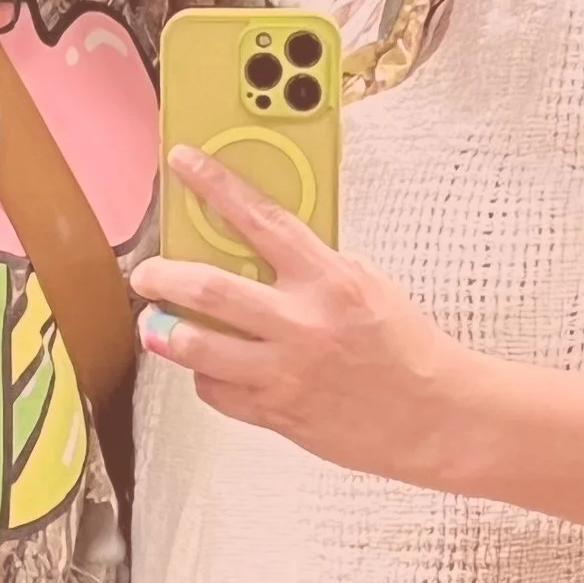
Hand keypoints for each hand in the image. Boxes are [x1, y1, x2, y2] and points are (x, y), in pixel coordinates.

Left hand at [133, 145, 464, 480]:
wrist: (436, 417)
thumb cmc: (406, 350)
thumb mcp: (367, 286)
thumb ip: (314, 267)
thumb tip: (258, 251)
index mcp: (329, 280)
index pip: (261, 219)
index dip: (216, 185)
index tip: (185, 165)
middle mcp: (302, 324)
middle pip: (209, 289)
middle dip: (163, 276)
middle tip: (146, 273)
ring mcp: (285, 373)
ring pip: (197, 348)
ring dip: (166, 333)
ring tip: (156, 326)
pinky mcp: (277, 414)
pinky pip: (216, 392)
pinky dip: (204, 377)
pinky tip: (209, 368)